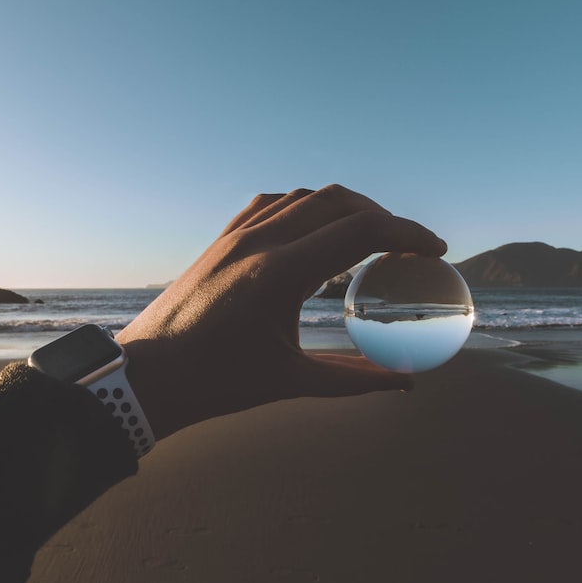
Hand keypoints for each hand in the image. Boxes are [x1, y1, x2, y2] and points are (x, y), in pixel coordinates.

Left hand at [116, 185, 447, 440]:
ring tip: (368, 234)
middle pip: (338, 202)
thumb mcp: (292, 382)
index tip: (435, 249)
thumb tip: (406, 382)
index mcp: (280, 275)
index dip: (407, 234)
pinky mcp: (219, 241)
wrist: (146, 378)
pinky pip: (269, 205)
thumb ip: (355, 379)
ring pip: (303, 198)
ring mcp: (235, 237)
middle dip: (383, 216)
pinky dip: (304, 207)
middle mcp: (258, 244)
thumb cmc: (217, 384)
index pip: (360, 232)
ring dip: (344, 207)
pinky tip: (315, 228)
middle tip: (408, 244)